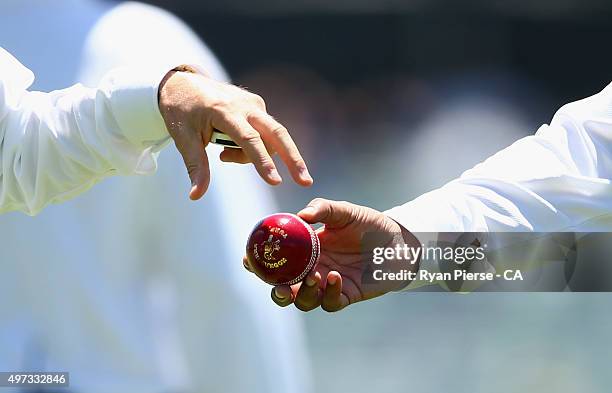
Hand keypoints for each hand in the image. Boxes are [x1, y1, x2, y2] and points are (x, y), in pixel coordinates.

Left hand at [158, 69, 312, 199]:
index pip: (249, 139)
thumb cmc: (181, 110)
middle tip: (306, 181)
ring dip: (255, 156)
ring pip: (269, 138)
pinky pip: (263, 134)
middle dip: (293, 158)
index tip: (275, 181)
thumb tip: (196, 196)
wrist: (183, 82)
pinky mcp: (257, 106)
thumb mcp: (183, 138)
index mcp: (225, 111)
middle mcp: (245, 105)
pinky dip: (253, 147)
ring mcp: (254, 104)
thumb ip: (195, 166)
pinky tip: (229, 145)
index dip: (263, 161)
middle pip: (277, 133)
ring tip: (223, 155)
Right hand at [244, 198, 419, 311]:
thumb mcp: (344, 211)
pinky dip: (328, 293)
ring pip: (304, 301)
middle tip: (280, 286)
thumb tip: (301, 214)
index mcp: (305, 250)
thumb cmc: (368, 223)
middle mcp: (312, 269)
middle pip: (284, 288)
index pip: (276, 260)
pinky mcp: (344, 296)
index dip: (258, 263)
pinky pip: (329, 303)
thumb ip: (323, 209)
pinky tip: (335, 277)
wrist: (398, 241)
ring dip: (304, 293)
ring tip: (314, 276)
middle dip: (276, 291)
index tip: (249, 258)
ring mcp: (326, 284)